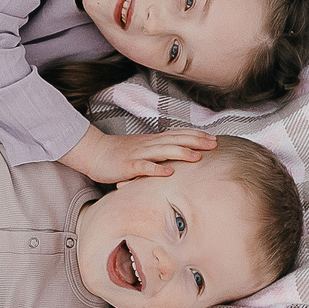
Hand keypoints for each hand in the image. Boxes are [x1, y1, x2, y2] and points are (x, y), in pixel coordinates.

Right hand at [61, 124, 216, 184]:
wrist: (93, 152)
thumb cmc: (118, 153)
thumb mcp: (141, 149)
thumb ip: (158, 151)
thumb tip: (176, 155)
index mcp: (152, 141)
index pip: (178, 134)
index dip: (196, 135)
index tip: (213, 138)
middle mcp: (148, 145)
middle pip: (175, 140)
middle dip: (195, 142)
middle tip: (214, 145)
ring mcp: (138, 154)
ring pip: (163, 151)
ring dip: (181, 153)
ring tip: (197, 157)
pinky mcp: (128, 166)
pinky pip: (144, 167)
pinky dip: (157, 169)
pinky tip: (169, 172)